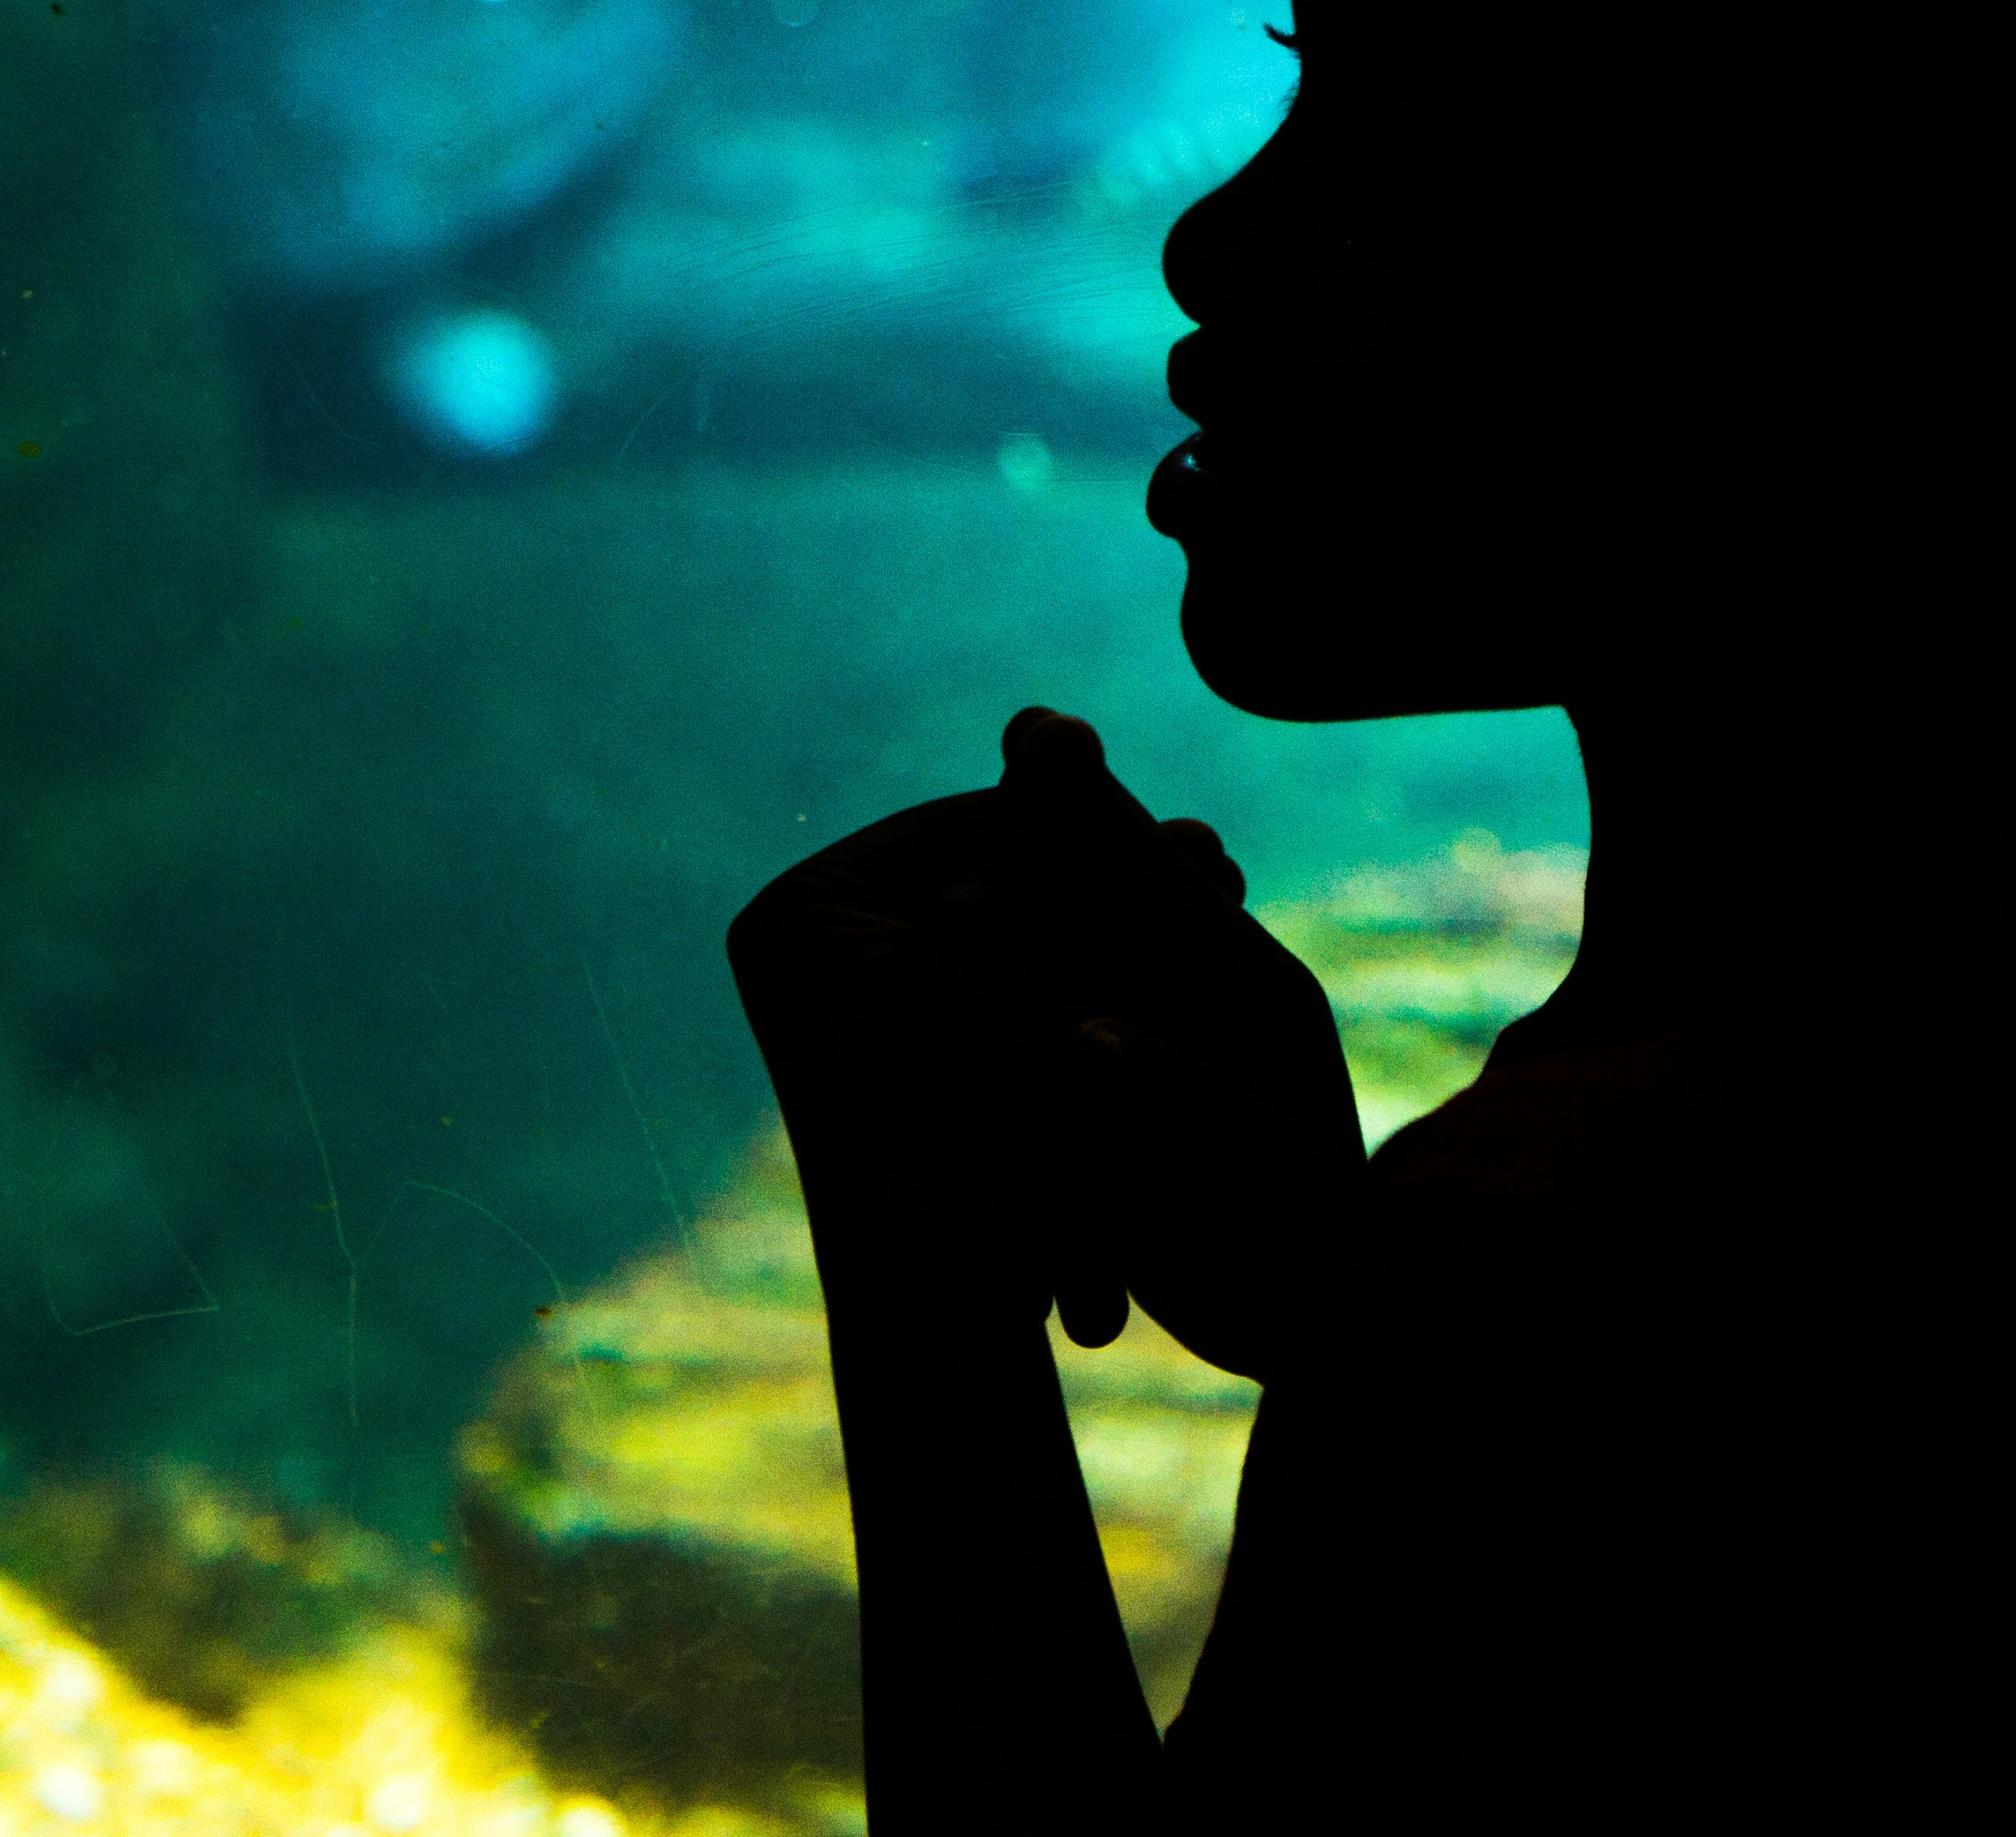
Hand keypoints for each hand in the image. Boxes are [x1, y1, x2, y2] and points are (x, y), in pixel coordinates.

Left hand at [726, 709, 1360, 1372]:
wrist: (938, 1298)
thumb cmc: (959, 1114)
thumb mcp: (1010, 946)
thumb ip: (1037, 828)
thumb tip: (1051, 718)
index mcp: (797, 910)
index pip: (965, 823)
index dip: (1084, 823)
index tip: (1193, 839)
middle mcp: (808, 957)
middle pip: (988, 883)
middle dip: (1107, 884)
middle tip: (1218, 871)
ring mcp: (852, 1015)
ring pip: (1010, 945)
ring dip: (1110, 935)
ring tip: (1215, 930)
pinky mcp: (903, 1068)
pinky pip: (1008, 1005)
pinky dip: (1086, 997)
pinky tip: (1180, 993)